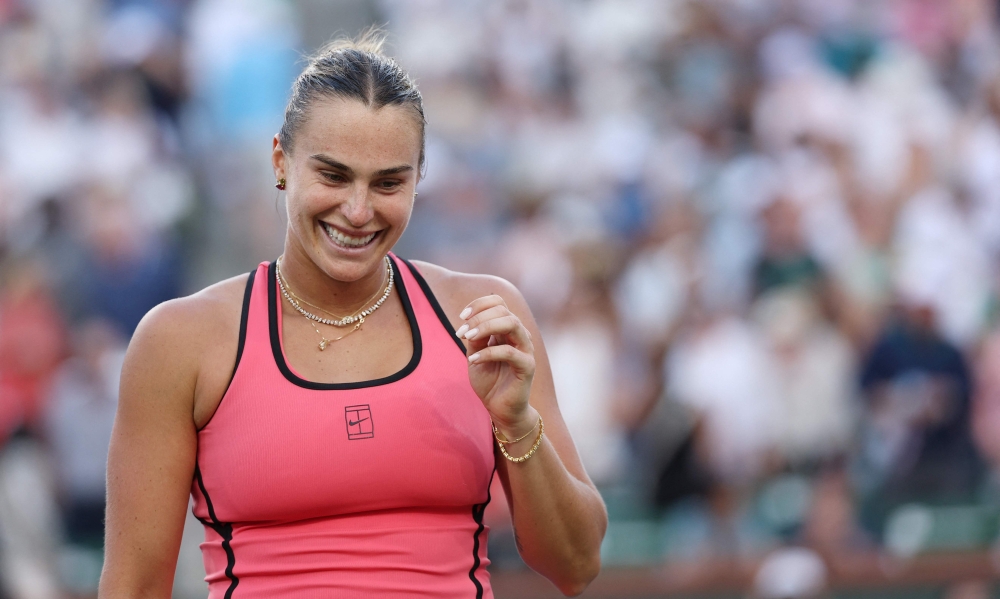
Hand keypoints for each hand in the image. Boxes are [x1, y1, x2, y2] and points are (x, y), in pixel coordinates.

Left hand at [456, 294, 537, 436]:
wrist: (500, 409)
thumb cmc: (489, 380)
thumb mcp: (475, 354)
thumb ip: (475, 337)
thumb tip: (469, 322)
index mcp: (507, 329)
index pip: (498, 302)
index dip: (479, 304)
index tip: (462, 317)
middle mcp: (519, 335)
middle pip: (504, 310)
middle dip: (479, 317)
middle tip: (461, 332)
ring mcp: (526, 349)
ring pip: (512, 323)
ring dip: (486, 326)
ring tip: (467, 337)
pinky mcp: (527, 366)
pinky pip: (509, 352)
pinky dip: (488, 353)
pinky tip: (473, 361)